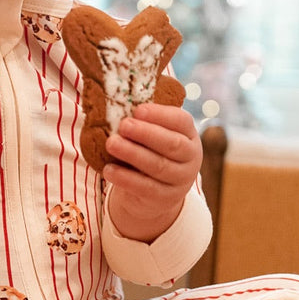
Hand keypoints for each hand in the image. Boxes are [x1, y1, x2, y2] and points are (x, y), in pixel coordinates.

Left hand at [102, 103, 202, 242]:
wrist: (154, 196)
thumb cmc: (151, 154)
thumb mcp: (154, 137)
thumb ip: (144, 122)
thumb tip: (116, 100)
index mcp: (189, 135)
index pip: (181, 121)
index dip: (160, 114)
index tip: (138, 109)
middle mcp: (190, 158)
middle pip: (171, 144)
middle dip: (146, 133)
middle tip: (123, 125)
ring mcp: (180, 180)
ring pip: (158, 166)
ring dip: (133, 153)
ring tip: (111, 143)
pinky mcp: (164, 199)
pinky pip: (145, 187)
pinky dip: (125, 178)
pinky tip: (108, 169)